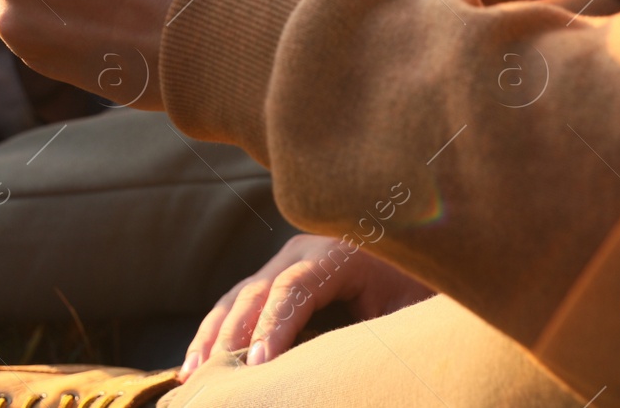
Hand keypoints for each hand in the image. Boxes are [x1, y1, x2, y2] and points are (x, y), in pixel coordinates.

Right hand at [181, 234, 435, 376]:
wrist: (427, 242)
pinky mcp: (279, 274)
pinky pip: (241, 300)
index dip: (273, 327)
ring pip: (238, 296)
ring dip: (213, 335)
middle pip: (256, 291)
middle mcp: (302, 249)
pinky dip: (218, 329)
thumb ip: (372, 333)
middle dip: (231, 336)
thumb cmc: (423, 287)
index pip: (293, 289)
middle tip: (212, 377)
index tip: (258, 366)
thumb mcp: (406, 313)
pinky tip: (198, 361)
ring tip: (193, 373)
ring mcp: (286, 259)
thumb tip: (338, 369)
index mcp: (337, 253)